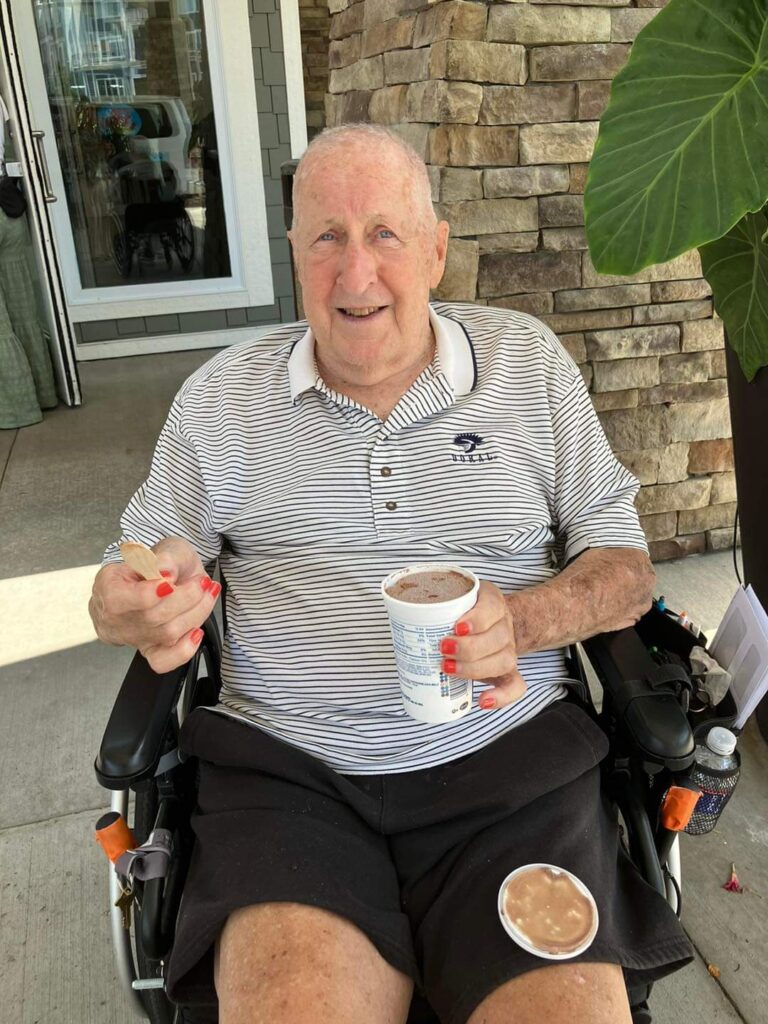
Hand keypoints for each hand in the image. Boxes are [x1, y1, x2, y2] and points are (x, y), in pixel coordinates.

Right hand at [89, 536, 220, 672]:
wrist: (166, 577)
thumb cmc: (160, 562)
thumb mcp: (165, 547)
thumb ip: (166, 558)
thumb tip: (165, 572)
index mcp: (108, 585)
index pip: (119, 599)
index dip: (148, 593)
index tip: (171, 581)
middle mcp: (114, 617)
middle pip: (151, 617)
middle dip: (186, 598)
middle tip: (201, 582)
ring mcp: (131, 636)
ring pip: (165, 635)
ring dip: (195, 614)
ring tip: (207, 594)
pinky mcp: (149, 650)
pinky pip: (163, 662)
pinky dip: (184, 649)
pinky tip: (196, 630)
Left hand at [439, 580, 525, 709]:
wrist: (491, 620)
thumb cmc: (464, 610)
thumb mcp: (454, 597)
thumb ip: (436, 601)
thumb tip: (401, 611)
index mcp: (492, 602)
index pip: (492, 607)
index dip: (477, 620)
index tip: (457, 627)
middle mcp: (504, 625)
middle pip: (498, 637)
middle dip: (469, 647)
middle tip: (443, 649)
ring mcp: (508, 649)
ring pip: (503, 661)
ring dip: (475, 669)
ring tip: (449, 669)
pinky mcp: (508, 670)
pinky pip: (515, 686)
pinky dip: (502, 697)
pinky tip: (483, 701)